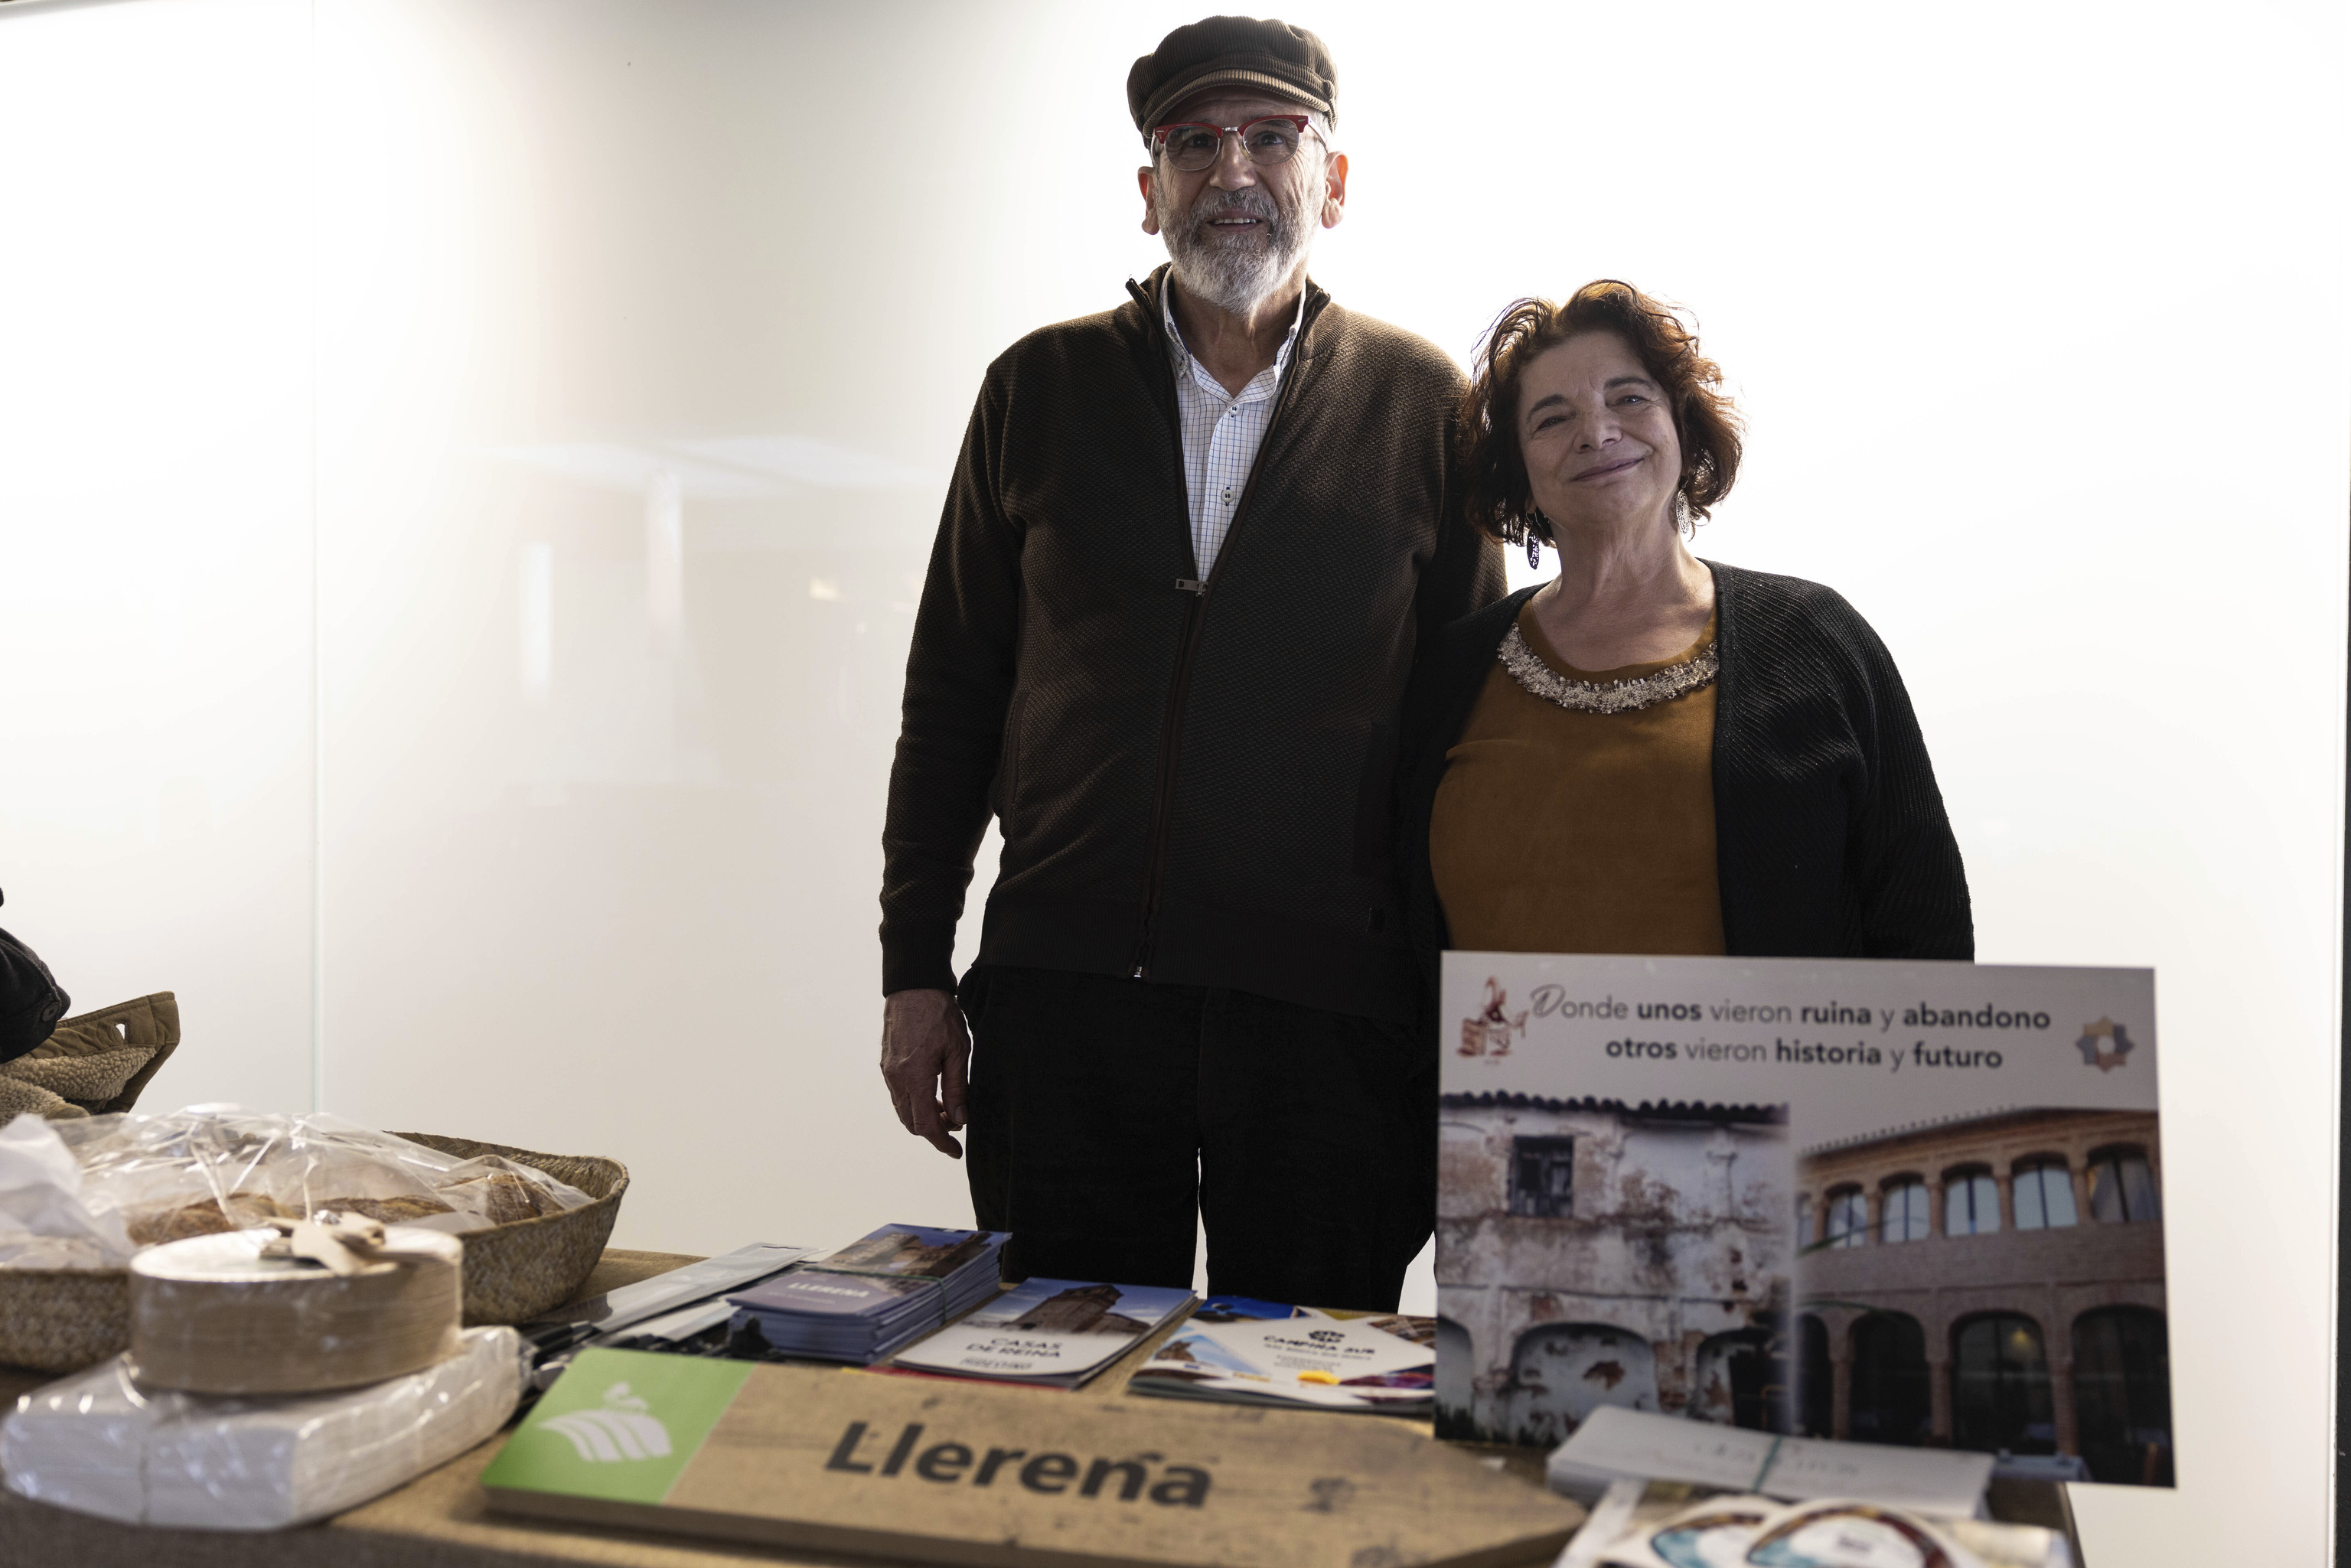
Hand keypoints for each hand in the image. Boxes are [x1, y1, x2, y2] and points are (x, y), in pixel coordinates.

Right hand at [880, 988, 969, 1158]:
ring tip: (947, 1108)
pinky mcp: (886, 1063)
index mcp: (915, 1078)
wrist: (913, 985)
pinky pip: (898, 1094)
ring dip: (923, 1116)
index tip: (955, 1152)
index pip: (926, 1125)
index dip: (942, 1142)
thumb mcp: (957, 1051)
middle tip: (957, 1124)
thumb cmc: (939, 1014)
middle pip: (911, 1122)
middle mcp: (896, 1078)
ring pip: (903, 1109)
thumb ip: (957, 1088)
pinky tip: (932, 1092)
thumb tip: (959, 1119)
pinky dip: (915, 1102)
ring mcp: (888, 1071)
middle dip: (934, 1130)